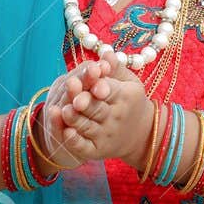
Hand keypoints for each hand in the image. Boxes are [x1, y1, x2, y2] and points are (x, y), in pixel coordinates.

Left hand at [47, 47, 154, 167]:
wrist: (139, 133)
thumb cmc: (129, 100)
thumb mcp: (128, 82)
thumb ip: (115, 68)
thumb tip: (106, 53)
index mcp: (126, 97)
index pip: (111, 90)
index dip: (101, 86)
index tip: (93, 81)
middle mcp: (117, 117)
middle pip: (97, 109)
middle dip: (85, 103)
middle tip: (75, 98)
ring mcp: (106, 135)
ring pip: (88, 127)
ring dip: (76, 120)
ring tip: (64, 110)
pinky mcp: (97, 150)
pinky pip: (84, 147)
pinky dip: (75, 142)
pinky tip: (66, 132)